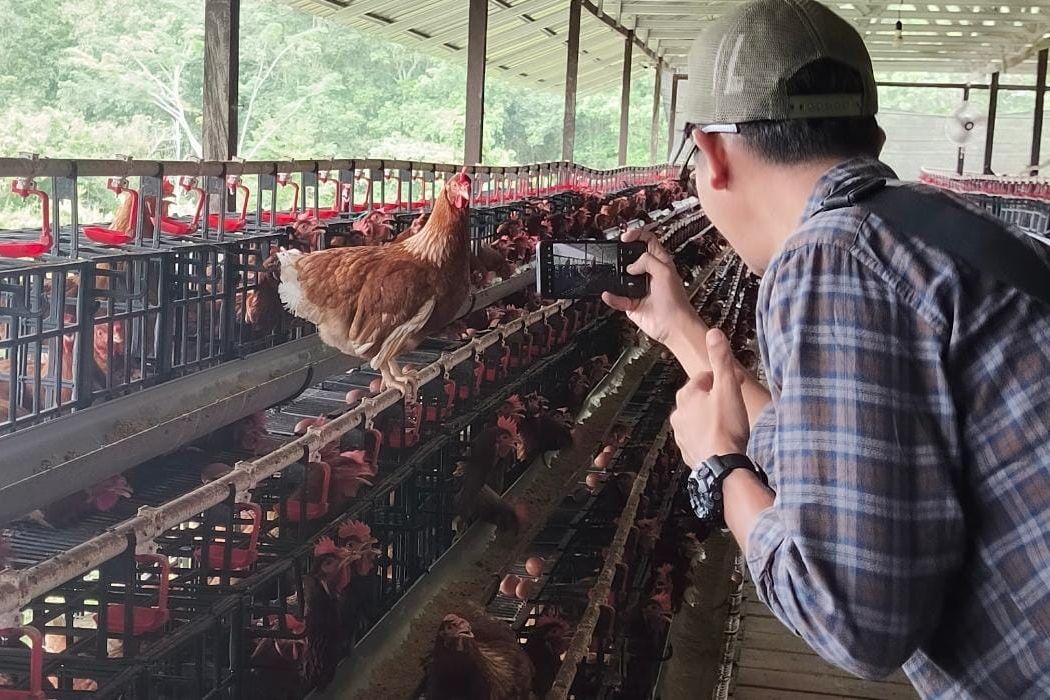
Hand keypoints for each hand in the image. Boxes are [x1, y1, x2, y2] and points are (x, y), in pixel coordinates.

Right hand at [601, 228, 704, 348]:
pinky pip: (617, 298)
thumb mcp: (664, 272)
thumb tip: (631, 265)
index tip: (625, 237)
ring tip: (613, 276)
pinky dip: (612, 297)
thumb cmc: (675, 302)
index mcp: (660, 263)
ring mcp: (639, 289)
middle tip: (616, 255)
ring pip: (622, 278)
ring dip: (616, 277)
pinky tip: (609, 295)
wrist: (673, 326)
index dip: (637, 235)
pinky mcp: (631, 303)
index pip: (648, 241)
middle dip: (623, 255)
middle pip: (632, 258)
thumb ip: (647, 260)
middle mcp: (649, 274)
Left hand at [670, 329, 749, 468]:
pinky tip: (723, 440)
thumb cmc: (726, 427)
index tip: (738, 385)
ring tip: (731, 424)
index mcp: (686, 395)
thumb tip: (713, 332)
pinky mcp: (687, 451)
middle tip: (735, 405)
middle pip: (700, 398)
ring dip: (712, 418)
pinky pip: (699, 437)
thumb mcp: (728, 387)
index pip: (705, 378)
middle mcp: (678, 413)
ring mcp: (681, 434)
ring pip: (698, 418)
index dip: (724, 380)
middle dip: (717, 399)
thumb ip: (721, 359)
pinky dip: (709, 436)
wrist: (722, 466)